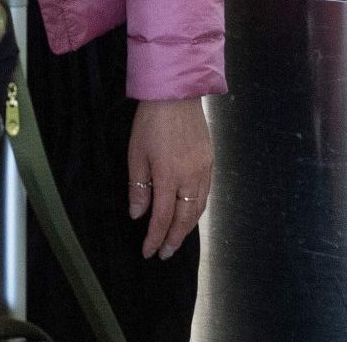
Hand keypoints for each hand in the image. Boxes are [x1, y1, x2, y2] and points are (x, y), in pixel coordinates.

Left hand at [127, 97, 211, 259]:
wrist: (176, 93)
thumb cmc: (151, 121)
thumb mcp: (136, 154)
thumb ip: (138, 187)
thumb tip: (138, 214)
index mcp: (169, 176)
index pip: (162, 217)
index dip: (154, 237)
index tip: (148, 252)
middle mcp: (191, 177)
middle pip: (185, 218)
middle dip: (174, 239)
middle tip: (165, 253)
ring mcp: (204, 169)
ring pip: (199, 208)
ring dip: (187, 227)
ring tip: (176, 239)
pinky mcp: (210, 161)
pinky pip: (206, 193)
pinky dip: (197, 209)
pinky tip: (190, 213)